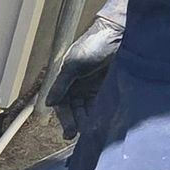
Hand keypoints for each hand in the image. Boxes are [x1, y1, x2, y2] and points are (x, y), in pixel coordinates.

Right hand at [45, 4, 125, 140]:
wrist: (120, 33)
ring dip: (90, 121)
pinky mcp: (109, 88)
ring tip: (94, 133)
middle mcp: (78, 86)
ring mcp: (94, 88)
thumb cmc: (95, 44)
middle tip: (82, 136)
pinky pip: (103, 106)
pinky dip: (103, 115)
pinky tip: (105, 123)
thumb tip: (49, 103)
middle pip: (75, 110)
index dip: (65, 119)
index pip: (62, 105)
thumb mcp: (74, 64)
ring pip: (89, 110)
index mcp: (66, 80)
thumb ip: (62, 84)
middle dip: (78, 123)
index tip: (69, 133)